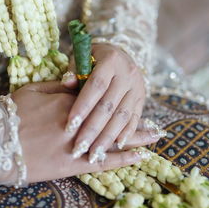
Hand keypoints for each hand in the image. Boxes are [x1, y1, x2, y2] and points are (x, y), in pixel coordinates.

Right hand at [9, 81, 148, 182]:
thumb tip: (77, 80)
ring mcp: (79, 144)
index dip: (113, 100)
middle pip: (113, 118)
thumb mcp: (33, 90)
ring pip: (115, 139)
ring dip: (137, 138)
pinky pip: (105, 161)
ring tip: (155, 136)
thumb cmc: (12, 113)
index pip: (97, 98)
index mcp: (71, 101)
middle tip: (156, 125)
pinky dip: (124, 158)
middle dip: (135, 121)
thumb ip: (58, 85)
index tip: (129, 98)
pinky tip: (140, 156)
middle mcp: (81, 122)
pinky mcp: (74, 164)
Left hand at [62, 44, 162, 162]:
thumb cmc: (93, 57)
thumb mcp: (83, 56)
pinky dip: (126, 134)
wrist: (120, 54)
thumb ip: (74, 70)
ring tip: (94, 154)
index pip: (96, 86)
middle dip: (93, 129)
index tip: (70, 126)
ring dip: (108, 137)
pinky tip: (115, 147)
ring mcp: (137, 88)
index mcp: (111, 60)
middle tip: (79, 148)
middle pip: (109, 105)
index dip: (83, 106)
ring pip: (122, 116)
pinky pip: (134, 119)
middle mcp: (127, 74)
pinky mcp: (142, 99)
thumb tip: (66, 83)